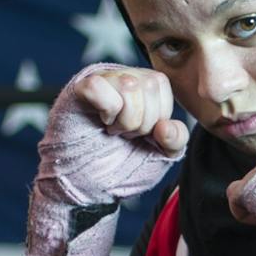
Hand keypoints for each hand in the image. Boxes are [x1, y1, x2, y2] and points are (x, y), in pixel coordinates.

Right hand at [74, 67, 188, 162]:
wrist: (91, 180)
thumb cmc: (123, 161)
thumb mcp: (160, 154)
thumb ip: (176, 140)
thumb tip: (165, 127)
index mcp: (143, 84)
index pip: (161, 83)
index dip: (157, 115)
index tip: (142, 131)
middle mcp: (122, 75)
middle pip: (148, 85)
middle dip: (142, 122)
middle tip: (125, 132)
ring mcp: (100, 80)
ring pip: (128, 86)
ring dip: (125, 120)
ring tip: (114, 129)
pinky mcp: (79, 89)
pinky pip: (98, 86)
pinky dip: (106, 111)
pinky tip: (102, 121)